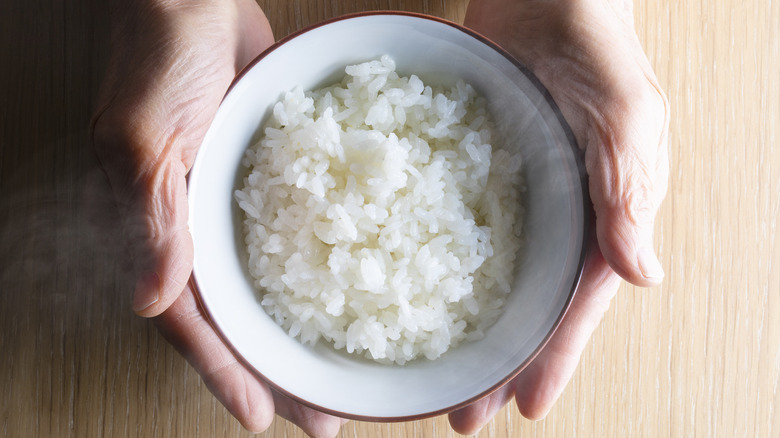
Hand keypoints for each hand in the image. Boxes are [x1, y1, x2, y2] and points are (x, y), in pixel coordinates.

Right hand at [91, 0, 343, 434]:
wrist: (193, 1)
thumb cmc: (159, 57)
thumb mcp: (145, 136)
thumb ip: (152, 217)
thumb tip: (150, 302)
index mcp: (159, 228)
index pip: (190, 319)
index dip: (225, 371)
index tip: (262, 416)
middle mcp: (195, 228)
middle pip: (236, 317)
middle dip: (274, 370)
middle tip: (321, 415)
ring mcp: (231, 207)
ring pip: (265, 288)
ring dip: (298, 333)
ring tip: (339, 375)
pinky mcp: (264, 180)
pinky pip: (288, 240)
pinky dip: (314, 273)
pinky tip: (347, 296)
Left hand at [450, 0, 668, 432]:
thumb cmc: (598, 45)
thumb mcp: (626, 117)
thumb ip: (628, 192)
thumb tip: (641, 276)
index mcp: (604, 212)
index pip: (580, 300)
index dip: (555, 355)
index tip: (525, 406)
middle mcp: (558, 215)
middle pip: (529, 304)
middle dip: (502, 362)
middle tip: (465, 413)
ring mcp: (515, 196)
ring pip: (491, 278)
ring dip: (467, 327)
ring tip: (435, 374)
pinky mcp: (476, 170)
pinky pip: (456, 227)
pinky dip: (436, 265)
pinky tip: (407, 294)